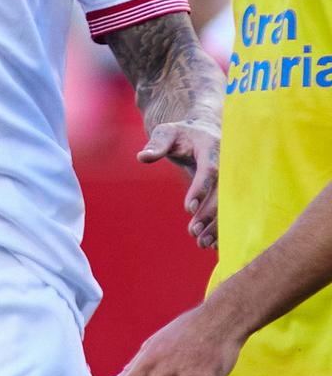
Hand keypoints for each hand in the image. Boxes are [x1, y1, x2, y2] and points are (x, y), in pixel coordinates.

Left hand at [140, 118, 219, 248]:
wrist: (204, 132)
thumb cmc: (181, 133)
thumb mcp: (166, 132)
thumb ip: (156, 144)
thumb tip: (142, 157)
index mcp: (212, 147)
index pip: (210, 170)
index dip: (201, 189)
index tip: (188, 208)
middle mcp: (228, 163)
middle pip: (224, 191)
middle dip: (210, 213)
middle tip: (193, 232)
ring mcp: (233, 177)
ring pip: (230, 204)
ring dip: (218, 224)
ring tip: (201, 243)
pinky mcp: (232, 188)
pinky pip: (232, 208)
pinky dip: (223, 225)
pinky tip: (214, 243)